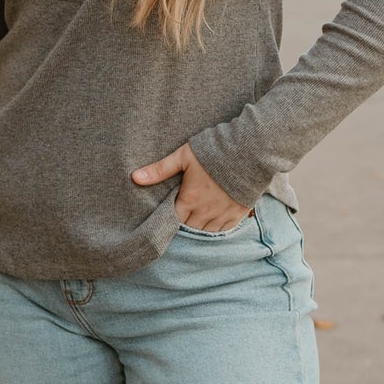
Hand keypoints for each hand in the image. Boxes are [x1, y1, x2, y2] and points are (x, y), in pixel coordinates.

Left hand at [131, 143, 249, 230]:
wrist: (249, 151)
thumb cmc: (214, 151)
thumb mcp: (183, 156)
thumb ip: (160, 169)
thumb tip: (134, 177)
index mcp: (189, 200)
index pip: (174, 219)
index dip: (170, 217)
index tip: (170, 212)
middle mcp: (205, 212)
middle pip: (190, 227)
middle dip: (185, 222)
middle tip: (183, 214)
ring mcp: (223, 215)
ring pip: (206, 231)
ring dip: (200, 227)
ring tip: (197, 218)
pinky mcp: (238, 214)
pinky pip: (224, 230)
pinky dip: (217, 228)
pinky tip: (214, 221)